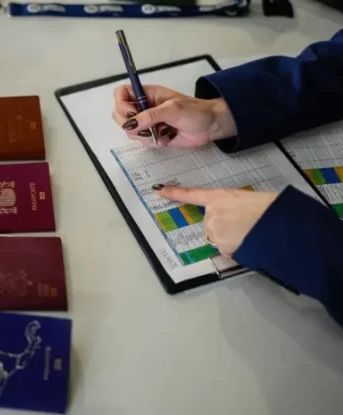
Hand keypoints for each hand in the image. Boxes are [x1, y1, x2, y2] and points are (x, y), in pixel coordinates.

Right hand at [113, 84, 236, 147]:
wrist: (211, 126)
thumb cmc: (195, 111)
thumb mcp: (173, 109)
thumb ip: (150, 116)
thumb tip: (130, 124)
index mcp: (146, 94)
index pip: (120, 94)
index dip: (121, 104)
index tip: (132, 114)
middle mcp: (143, 107)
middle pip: (120, 115)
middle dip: (132, 125)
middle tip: (148, 127)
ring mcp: (147, 122)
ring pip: (130, 131)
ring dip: (144, 135)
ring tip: (161, 133)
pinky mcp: (153, 135)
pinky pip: (141, 141)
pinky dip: (152, 142)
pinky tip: (165, 139)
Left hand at [155, 185, 277, 256]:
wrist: (280, 222)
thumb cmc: (270, 208)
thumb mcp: (247, 199)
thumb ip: (231, 207)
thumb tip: (231, 218)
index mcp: (219, 197)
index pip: (191, 194)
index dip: (173, 192)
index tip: (157, 189)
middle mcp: (211, 213)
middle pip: (211, 224)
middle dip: (224, 226)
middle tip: (245, 224)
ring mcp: (214, 231)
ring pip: (218, 238)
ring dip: (229, 238)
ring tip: (249, 232)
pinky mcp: (221, 246)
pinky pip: (226, 249)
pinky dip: (235, 248)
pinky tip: (248, 241)